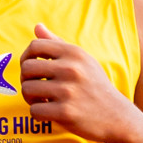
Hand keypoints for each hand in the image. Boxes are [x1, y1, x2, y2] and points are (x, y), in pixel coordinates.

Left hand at [20, 24, 139, 142]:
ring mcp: (68, 91)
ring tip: (43, 100)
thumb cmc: (95, 86)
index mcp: (74, 53)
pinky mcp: (65, 112)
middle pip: (27, 68)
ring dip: (30, 98)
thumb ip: (58, 43)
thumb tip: (37, 26)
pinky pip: (34, 110)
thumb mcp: (82, 60)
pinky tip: (50, 113)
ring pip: (27, 89)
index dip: (26, 57)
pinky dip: (38, 114)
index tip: (31, 69)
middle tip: (36, 88)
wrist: (117, 116)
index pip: (35, 46)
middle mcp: (71, 69)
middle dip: (26, 79)